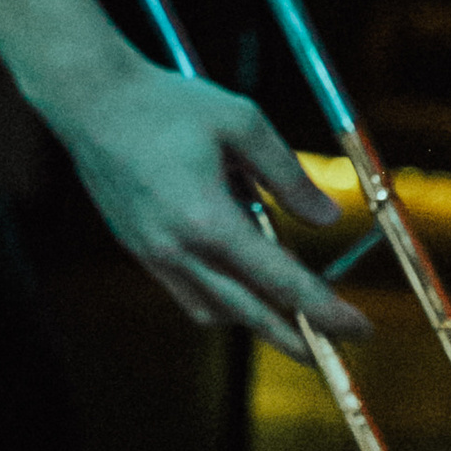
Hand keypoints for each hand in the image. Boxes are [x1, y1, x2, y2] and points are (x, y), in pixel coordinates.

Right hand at [50, 55, 366, 357]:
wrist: (89, 97)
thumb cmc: (166, 103)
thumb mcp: (242, 123)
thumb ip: (288, 175)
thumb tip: (327, 218)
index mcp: (207, 220)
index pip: (281, 282)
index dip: (327, 311)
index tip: (361, 329)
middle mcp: (176, 248)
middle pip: (249, 314)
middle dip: (296, 341)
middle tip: (333, 353)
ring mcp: (151, 252)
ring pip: (213, 310)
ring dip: (254, 320)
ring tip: (288, 316)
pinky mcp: (136, 246)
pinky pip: (185, 292)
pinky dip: (220, 298)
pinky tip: (238, 281)